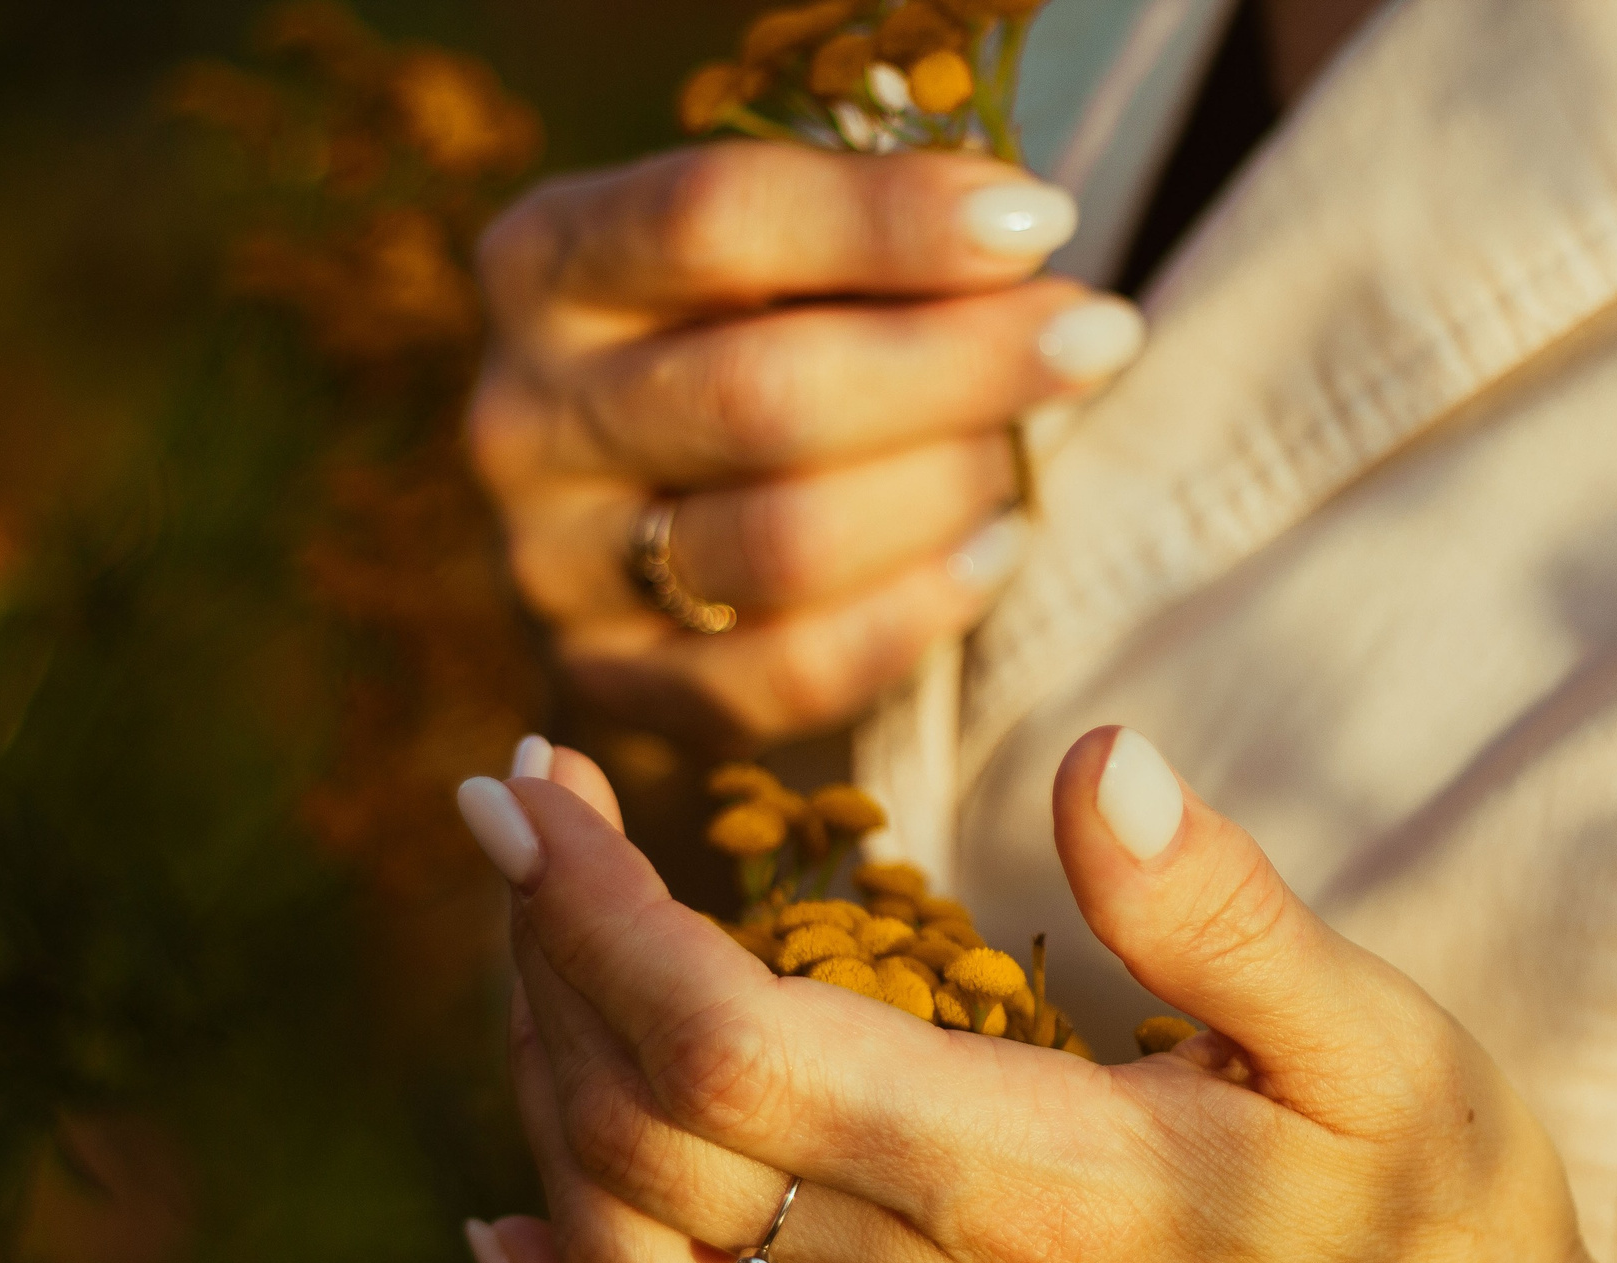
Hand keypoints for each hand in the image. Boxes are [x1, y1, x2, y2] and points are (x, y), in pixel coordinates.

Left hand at [458, 732, 1616, 1262]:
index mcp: (1032, 1184)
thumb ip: (1227, 915)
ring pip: (621, 1253)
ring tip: (544, 956)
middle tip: (537, 823)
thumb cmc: (1430, 1228)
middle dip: (544, 953)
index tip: (532, 784)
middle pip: (634, 1127)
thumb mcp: (1384, 1046)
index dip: (591, 906)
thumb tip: (1097, 759)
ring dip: (540, 1090)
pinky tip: (514, 1232)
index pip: (718, 1039)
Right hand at [467, 144, 1140, 748]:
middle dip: (959, 366)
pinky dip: (917, 614)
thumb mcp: (768, 254)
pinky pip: (790, 673)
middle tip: (1094, 338)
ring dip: (942, 492)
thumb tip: (1023, 239)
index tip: (1040, 222)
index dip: (891, 220)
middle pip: (763, 396)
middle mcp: (522, 418)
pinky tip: (989, 553)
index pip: (714, 222)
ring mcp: (553, 569)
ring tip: (1017, 457)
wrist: (641, 514)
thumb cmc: (739, 338)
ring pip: (785, 545)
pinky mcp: (612, 688)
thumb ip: (861, 235)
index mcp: (544, 262)